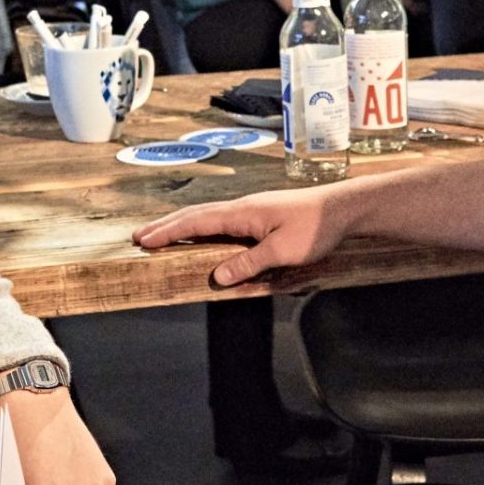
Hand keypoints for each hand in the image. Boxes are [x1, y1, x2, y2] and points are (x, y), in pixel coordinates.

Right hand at [134, 185, 353, 288]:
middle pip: (196, 215)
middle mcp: (242, 207)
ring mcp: (251, 209)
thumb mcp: (282, 252)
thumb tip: (218, 276)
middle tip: (140, 237)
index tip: (144, 241)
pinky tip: (202, 233)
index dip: (169, 232)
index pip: (196, 222)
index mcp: (242, 213)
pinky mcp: (261, 214)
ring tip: (162, 234)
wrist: (343, 209)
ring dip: (182, 225)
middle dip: (166, 226)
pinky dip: (202, 225)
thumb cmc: (316, 228)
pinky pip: (222, 220)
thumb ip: (248, 263)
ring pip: (207, 215)